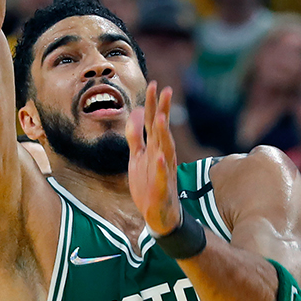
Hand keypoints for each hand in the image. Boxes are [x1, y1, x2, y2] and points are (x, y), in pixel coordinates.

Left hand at [128, 82, 182, 235]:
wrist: (160, 216)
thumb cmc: (150, 185)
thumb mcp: (137, 157)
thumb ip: (135, 136)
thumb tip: (134, 112)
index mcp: (155, 148)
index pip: (153, 122)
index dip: (153, 104)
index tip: (154, 84)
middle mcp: (162, 156)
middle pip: (161, 130)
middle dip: (163, 111)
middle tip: (165, 90)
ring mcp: (163, 171)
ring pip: (165, 149)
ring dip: (162, 134)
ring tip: (159, 118)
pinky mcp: (161, 188)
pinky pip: (161, 176)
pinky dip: (161, 167)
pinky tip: (159, 157)